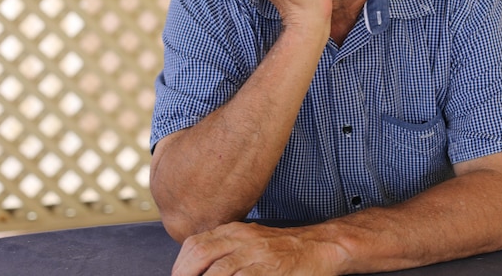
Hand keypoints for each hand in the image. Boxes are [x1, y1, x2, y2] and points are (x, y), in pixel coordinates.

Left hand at [171, 222, 343, 275]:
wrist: (320, 246)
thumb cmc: (284, 248)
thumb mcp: (251, 241)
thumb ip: (227, 250)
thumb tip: (202, 267)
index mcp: (234, 230)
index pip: (195, 243)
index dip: (180, 264)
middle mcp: (242, 238)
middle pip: (200, 254)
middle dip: (185, 274)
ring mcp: (256, 254)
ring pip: (217, 271)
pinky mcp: (271, 269)